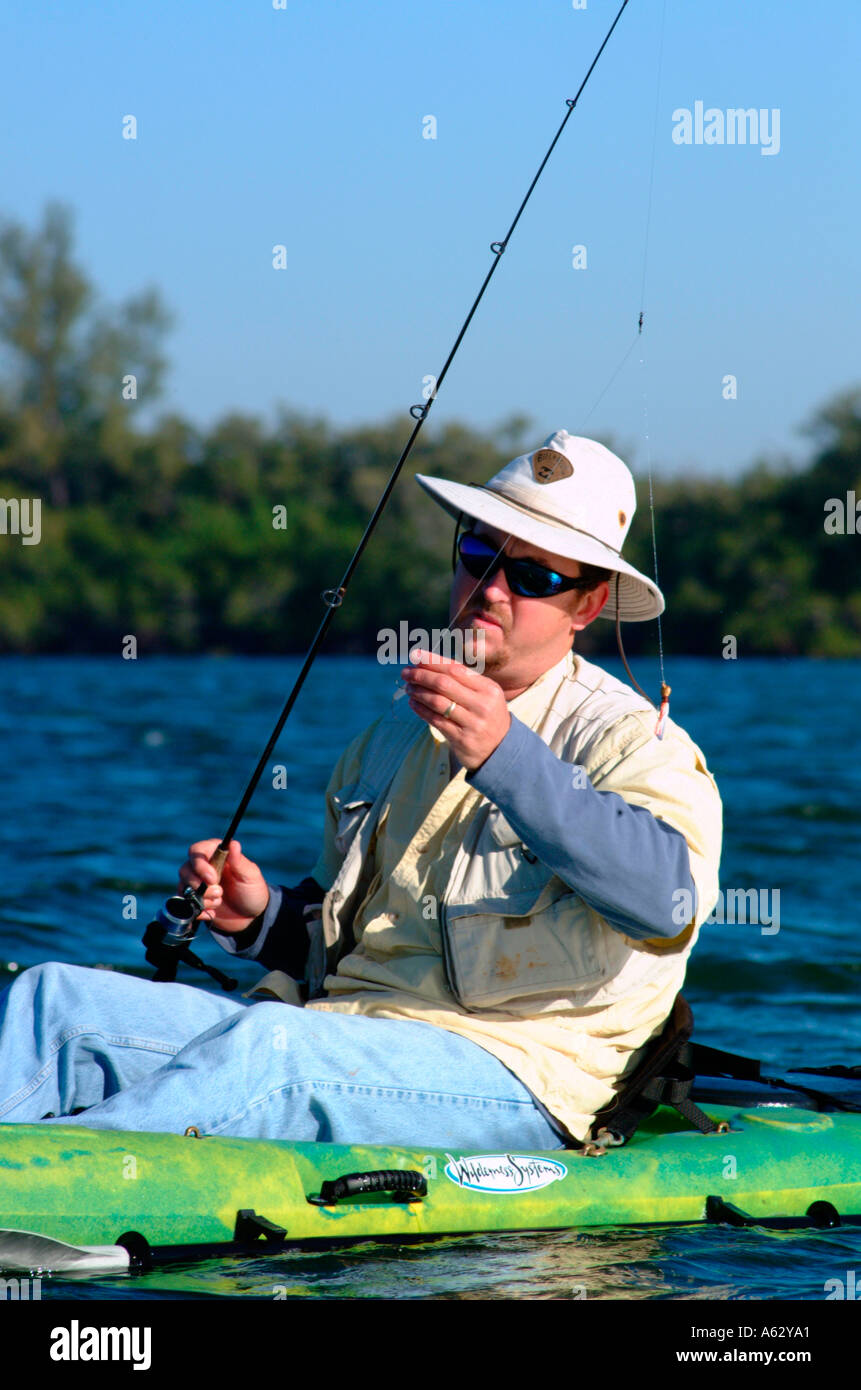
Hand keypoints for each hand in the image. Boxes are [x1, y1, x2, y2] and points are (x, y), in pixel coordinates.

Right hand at [178, 839, 268, 933]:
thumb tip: (233, 843)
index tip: (213, 878)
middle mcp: (203, 867)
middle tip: (220, 892)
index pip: (197, 850)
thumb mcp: (250, 876)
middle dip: (199, 884)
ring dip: (201, 898)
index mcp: (216, 855)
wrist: (250, 916)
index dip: (200, 864)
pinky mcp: (194, 901)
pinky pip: (184, 904)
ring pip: (183, 887)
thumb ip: (239, 861)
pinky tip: (212, 913)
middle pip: (185, 870)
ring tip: (219, 902)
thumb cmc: (252, 890)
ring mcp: (197, 885)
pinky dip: (198, 910)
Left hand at [401, 649, 510, 770]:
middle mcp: (482, 704)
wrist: (501, 749)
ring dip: (418, 692)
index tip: (415, 655)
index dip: (433, 661)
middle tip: (406, 672)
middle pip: (444, 684)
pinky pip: (435, 720)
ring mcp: (472, 723)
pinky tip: (413, 703)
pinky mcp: (462, 739)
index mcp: (488, 688)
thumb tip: (428, 662)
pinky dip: (421, 710)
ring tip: (408, 688)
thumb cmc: (486, 715)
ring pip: (437, 702)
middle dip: (421, 675)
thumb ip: (463, 680)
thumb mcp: (485, 695)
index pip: (456, 669)